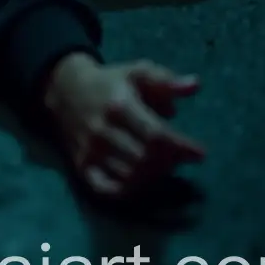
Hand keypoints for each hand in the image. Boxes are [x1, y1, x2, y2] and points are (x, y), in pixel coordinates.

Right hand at [43, 53, 204, 197]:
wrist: (65, 88)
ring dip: (154, 176)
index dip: (181, 147)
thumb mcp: (137, 72)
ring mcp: (90, 150)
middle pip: (145, 159)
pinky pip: (106, 189)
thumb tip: (196, 85)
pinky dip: (128, 191)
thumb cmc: (110, 82)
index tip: (199, 153)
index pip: (155, 135)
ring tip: (164, 166)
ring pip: (129, 176)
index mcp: (119, 105)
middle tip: (180, 158)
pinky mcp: (81, 165)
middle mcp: (103, 130)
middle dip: (169, 162)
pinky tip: (142, 182)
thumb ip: (166, 80)